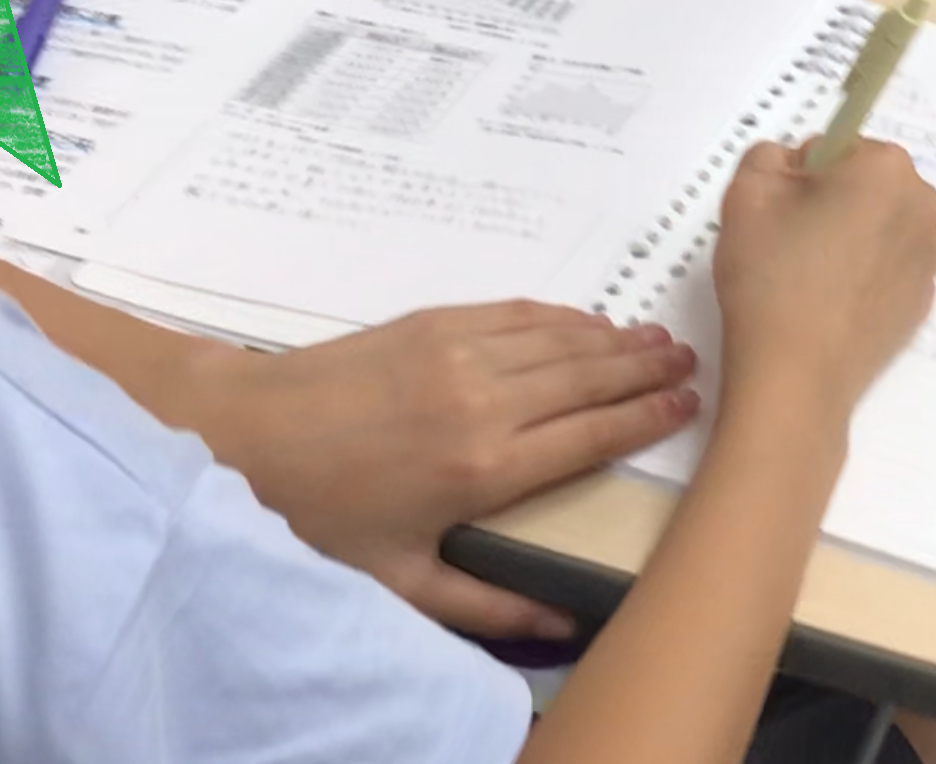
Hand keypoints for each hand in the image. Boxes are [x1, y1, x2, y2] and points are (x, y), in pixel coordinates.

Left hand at [188, 301, 698, 637]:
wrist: (245, 434)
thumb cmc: (319, 518)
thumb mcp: (402, 584)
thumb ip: (489, 605)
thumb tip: (563, 622)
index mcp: (487, 469)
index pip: (591, 435)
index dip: (646, 417)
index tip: (688, 404)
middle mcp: (484, 401)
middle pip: (587, 376)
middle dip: (645, 367)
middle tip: (690, 359)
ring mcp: (457, 353)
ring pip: (557, 338)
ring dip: (611, 336)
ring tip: (654, 336)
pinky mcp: (429, 323)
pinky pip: (512, 313)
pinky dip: (557, 316)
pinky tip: (582, 320)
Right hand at [712, 139, 935, 416]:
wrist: (796, 375)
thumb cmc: (770, 275)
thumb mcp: (746, 194)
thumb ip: (768, 156)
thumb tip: (795, 165)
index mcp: (886, 168)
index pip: (838, 147)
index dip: (802, 175)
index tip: (781, 211)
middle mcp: (923, 206)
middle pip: (868, 183)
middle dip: (833, 200)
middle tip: (789, 241)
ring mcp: (930, 259)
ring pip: (881, 225)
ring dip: (851, 236)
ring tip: (808, 276)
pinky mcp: (923, 303)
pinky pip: (889, 268)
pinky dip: (863, 274)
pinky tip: (829, 303)